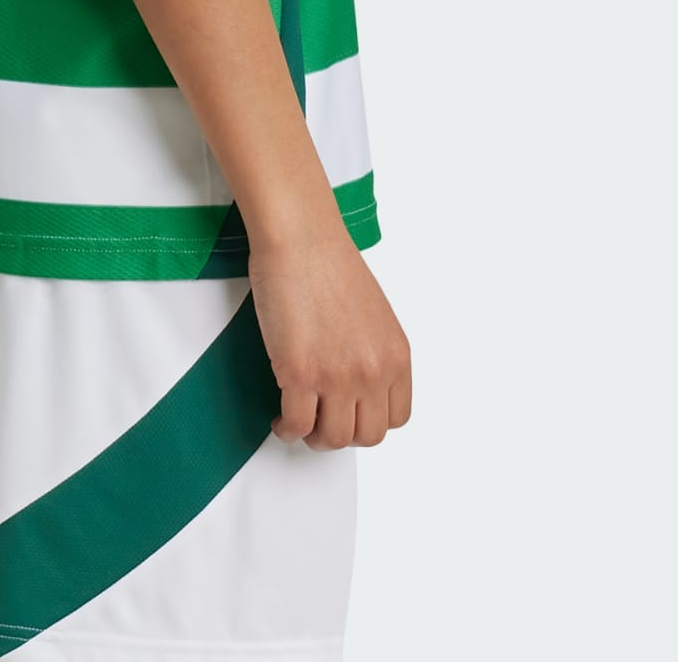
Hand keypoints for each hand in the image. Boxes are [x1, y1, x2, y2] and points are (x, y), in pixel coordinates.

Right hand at [249, 226, 412, 448]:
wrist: (301, 238)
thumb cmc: (329, 263)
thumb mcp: (374, 314)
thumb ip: (372, 352)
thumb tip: (357, 382)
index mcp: (395, 355)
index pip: (396, 417)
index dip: (369, 421)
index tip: (351, 415)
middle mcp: (373, 371)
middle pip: (365, 435)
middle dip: (341, 433)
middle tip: (322, 421)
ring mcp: (337, 376)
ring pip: (331, 438)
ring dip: (313, 436)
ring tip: (299, 420)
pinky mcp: (300, 374)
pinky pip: (296, 425)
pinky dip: (287, 429)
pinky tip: (281, 418)